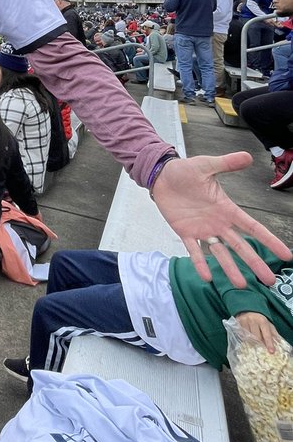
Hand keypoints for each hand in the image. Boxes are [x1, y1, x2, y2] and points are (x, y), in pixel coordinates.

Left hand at [151, 152, 291, 286]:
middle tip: (269, 281)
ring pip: (220, 253)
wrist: (162, 176)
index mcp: (227, 209)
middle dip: (255, 263)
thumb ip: (227, 163)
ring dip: (230, 268)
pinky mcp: (185, 232)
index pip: (253, 228)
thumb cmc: (185, 171)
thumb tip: (247, 156)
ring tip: (241, 285)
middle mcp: (218, 223)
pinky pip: (194, 251)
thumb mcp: (207, 165)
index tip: (286, 255)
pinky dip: (199, 263)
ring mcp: (202, 230)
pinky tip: (206, 277)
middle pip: (241, 246)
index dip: (269, 241)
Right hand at [235, 311, 279, 353]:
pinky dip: (244, 338)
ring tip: (252, 341)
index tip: (271, 351)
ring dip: (251, 341)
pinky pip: (240, 335)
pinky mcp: (237, 323)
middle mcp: (252, 320)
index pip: (266, 334)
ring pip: (247, 337)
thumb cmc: (259, 320)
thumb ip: (273, 333)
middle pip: (256, 337)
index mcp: (262, 321)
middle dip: (259, 343)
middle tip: (260, 347)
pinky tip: (246, 337)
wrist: (247, 310)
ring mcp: (244, 321)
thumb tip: (278, 343)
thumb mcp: (268, 324)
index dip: (269, 343)